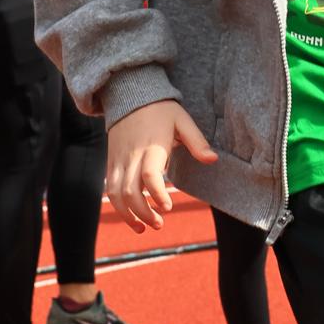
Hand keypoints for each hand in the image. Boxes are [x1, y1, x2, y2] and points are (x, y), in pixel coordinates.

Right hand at [106, 100, 214, 233]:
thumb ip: (197, 141)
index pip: (149, 175)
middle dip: (143, 213)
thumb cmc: (161, 109)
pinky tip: (132, 218)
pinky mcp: (111, 163)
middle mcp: (132, 155)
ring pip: (116, 194)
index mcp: (152, 146)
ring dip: (128, 215)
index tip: (168, 207)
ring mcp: (118, 160)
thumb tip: (213, 160)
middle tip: (159, 224)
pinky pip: (110, 189)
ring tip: (143, 228)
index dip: (157, 194)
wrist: (129, 95)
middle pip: (130, 191)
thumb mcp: (182, 120)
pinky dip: (118, 207)